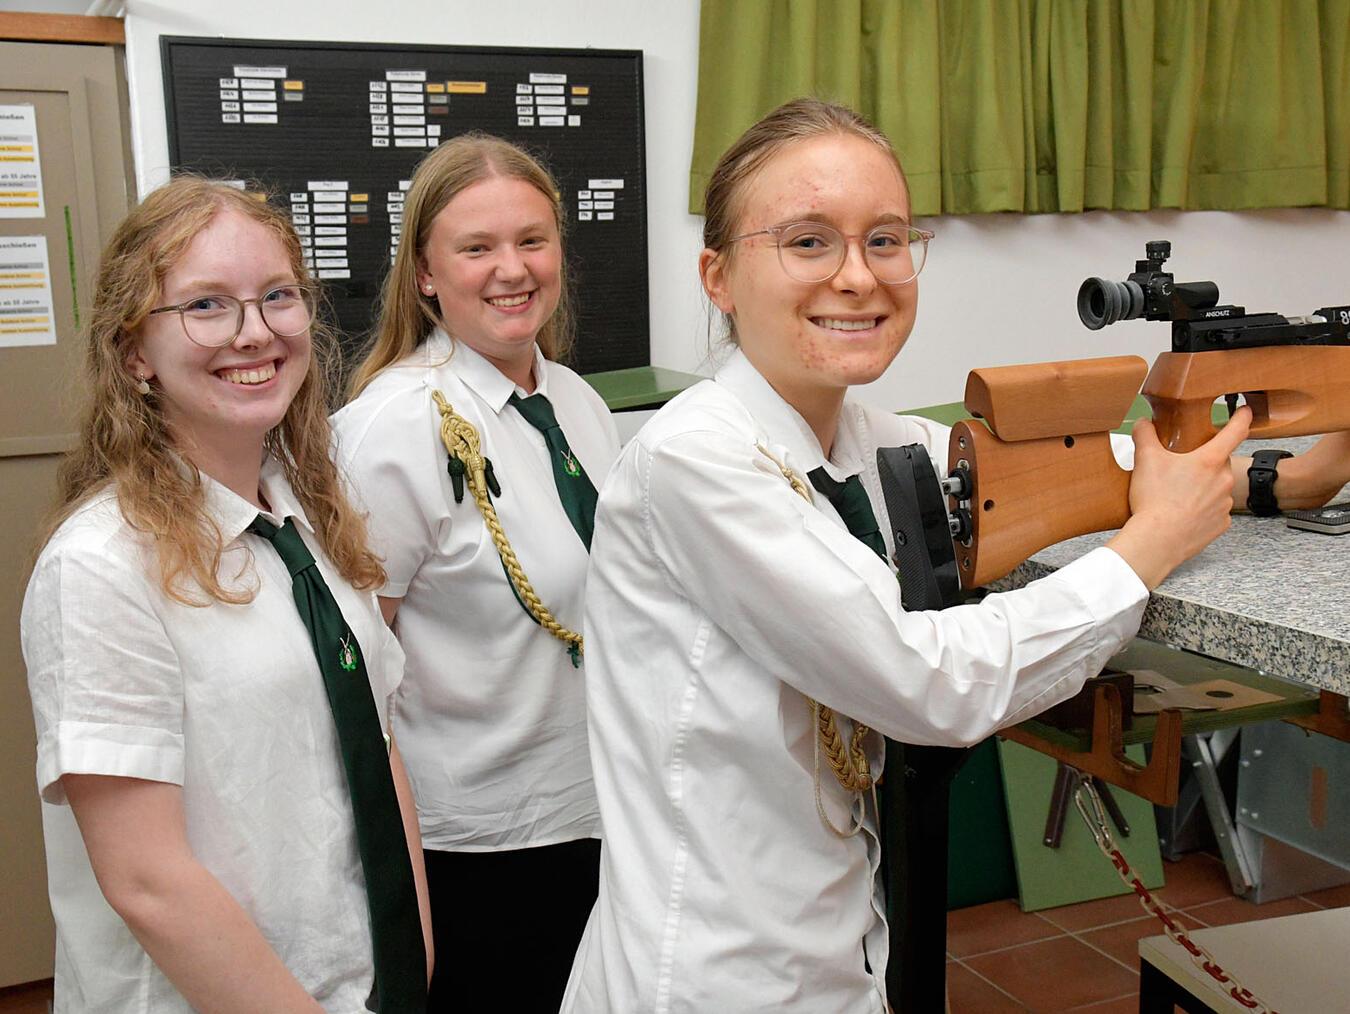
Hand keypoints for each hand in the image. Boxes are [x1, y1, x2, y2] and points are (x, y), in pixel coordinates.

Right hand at [1107, 406, 1251, 588]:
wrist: (1159, 540)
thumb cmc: (1155, 500)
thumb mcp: (1145, 460)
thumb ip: (1145, 435)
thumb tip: (1143, 423)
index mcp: (1210, 460)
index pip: (1235, 431)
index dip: (1241, 417)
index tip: (1245, 411)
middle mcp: (1224, 480)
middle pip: (1220, 462)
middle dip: (1205, 461)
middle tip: (1183, 467)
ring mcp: (1225, 504)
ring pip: (1217, 487)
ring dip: (1203, 487)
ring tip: (1177, 495)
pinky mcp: (1221, 524)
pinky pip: (1214, 511)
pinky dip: (1202, 510)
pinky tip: (1183, 513)